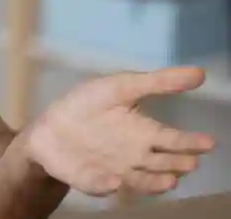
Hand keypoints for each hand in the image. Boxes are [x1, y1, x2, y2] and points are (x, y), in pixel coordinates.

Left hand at [24, 67, 215, 196]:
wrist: (49, 127)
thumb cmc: (87, 106)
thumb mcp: (120, 87)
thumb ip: (158, 82)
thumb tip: (200, 73)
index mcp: (145, 133)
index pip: (174, 140)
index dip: (191, 142)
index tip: (208, 141)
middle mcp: (137, 156)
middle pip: (164, 163)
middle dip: (178, 164)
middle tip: (190, 161)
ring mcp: (115, 171)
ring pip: (141, 180)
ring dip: (154, 182)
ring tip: (169, 180)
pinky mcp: (90, 180)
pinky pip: (100, 185)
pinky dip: (107, 185)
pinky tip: (115, 181)